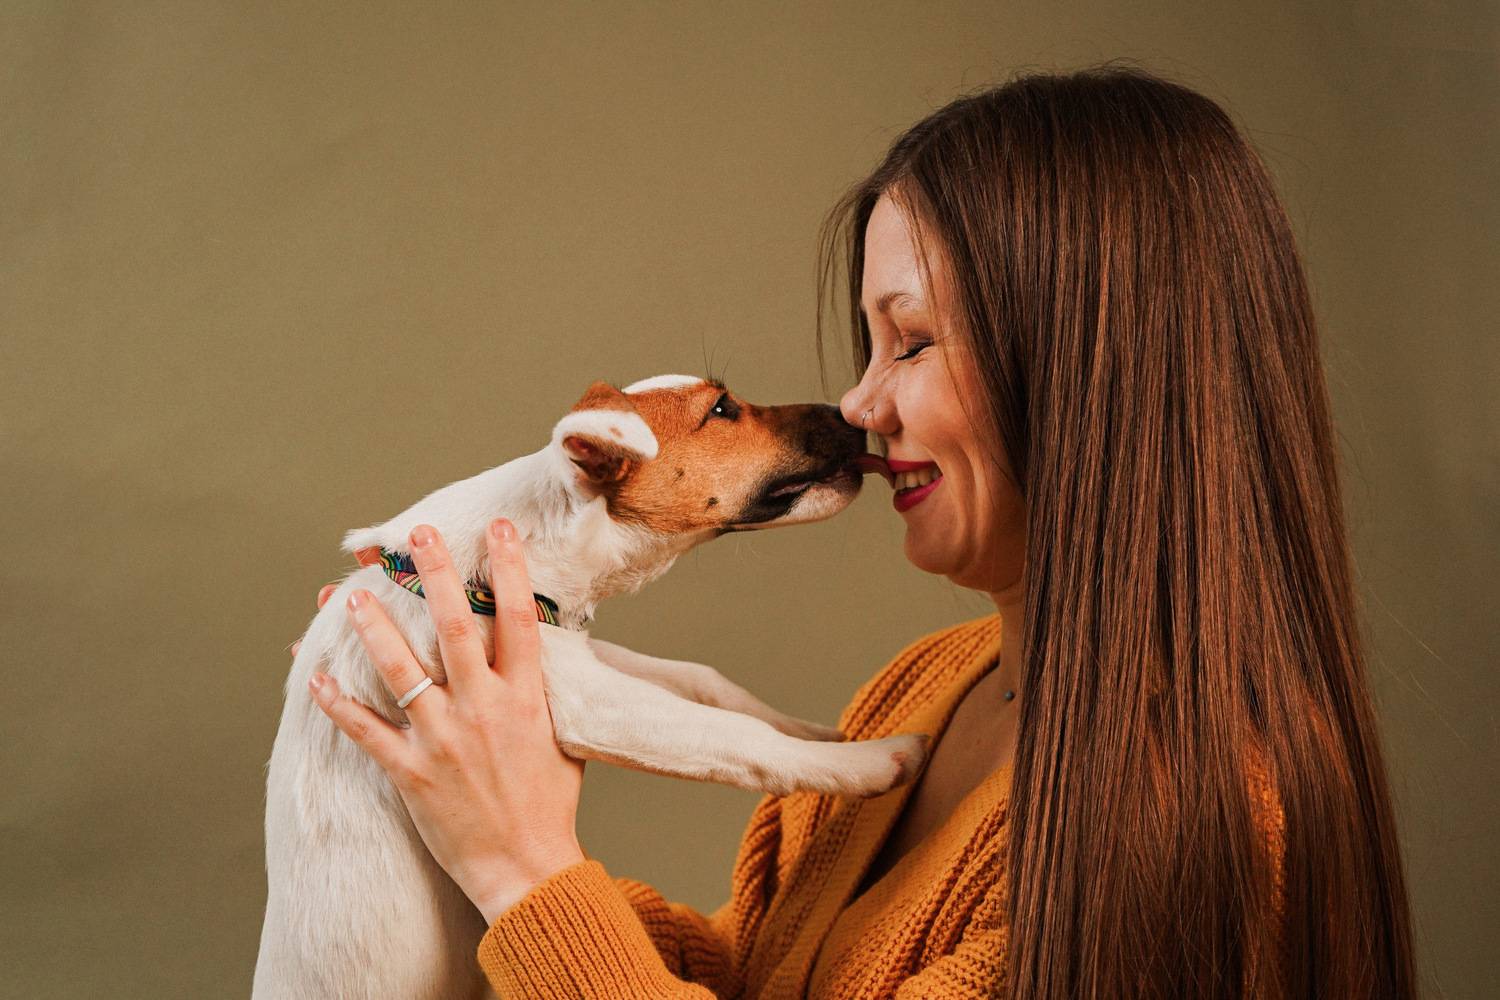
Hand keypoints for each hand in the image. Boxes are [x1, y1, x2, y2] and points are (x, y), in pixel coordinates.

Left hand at [305, 519, 586, 922]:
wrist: (527, 867)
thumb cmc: (549, 805)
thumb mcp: (563, 738)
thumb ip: (545, 692)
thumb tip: (538, 651)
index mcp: (526, 698)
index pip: (517, 619)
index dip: (508, 569)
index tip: (498, 530)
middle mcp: (483, 709)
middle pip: (455, 628)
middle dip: (435, 575)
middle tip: (419, 534)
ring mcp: (444, 739)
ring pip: (401, 670)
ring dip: (375, 629)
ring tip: (351, 596)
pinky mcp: (412, 772)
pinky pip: (366, 731)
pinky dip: (338, 704)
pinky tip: (317, 678)